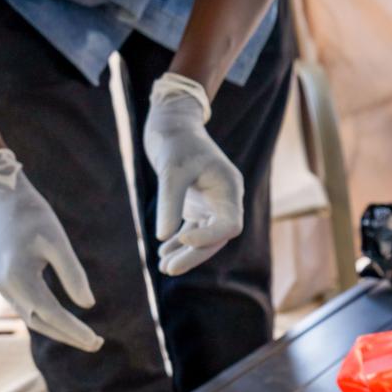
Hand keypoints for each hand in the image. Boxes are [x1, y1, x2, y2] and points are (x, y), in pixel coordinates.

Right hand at [0, 149, 101, 351]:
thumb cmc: (32, 214)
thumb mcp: (58, 241)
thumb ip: (73, 274)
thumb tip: (88, 305)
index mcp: (19, 277)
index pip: (52, 314)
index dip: (75, 330)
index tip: (96, 341)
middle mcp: (6, 287)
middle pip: (40, 323)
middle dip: (68, 336)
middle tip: (97, 344)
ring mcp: (1, 285)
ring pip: (30, 319)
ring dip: (57, 330)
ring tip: (84, 336)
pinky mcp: (2, 280)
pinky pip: (25, 308)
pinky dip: (45, 318)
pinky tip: (63, 319)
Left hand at [143, 73, 243, 275]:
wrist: (172, 122)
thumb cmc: (175, 141)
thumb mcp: (170, 170)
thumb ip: (168, 204)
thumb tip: (162, 237)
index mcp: (229, 187)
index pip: (230, 225)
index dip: (209, 237)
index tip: (182, 239)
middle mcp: (225, 198)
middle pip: (217, 237)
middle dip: (194, 254)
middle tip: (168, 270)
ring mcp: (212, 203)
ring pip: (204, 237)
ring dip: (184, 252)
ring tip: (161, 266)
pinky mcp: (197, 205)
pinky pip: (192, 230)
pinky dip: (177, 242)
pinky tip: (162, 253)